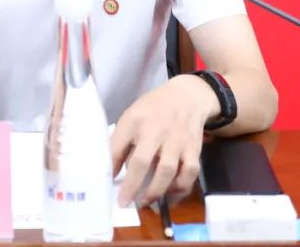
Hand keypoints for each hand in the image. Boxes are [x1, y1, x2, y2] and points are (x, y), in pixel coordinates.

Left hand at [110, 75, 218, 206]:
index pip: (118, 146)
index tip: (106, 185)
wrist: (186, 97)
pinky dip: (181, 188)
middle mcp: (155, 131)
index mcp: (135, 121)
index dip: (111, 168)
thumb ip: (119, 143)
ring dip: (156, 191)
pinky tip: (171, 195)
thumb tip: (110, 172)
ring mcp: (176, 140)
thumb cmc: (153, 110)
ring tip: (147, 201)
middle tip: (127, 203)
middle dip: (133, 186)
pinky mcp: (193, 149)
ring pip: (168, 170)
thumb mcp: (130, 118)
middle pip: (143, 161)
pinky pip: (189, 173)